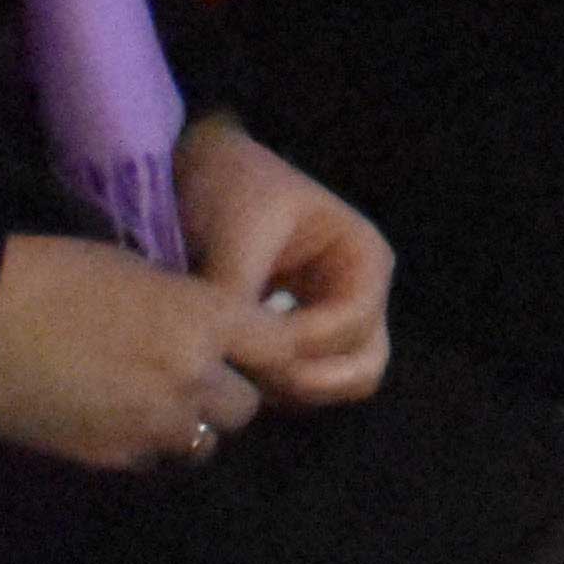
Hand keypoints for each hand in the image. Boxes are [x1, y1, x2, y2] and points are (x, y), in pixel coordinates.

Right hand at [0, 232, 272, 472]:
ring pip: (206, 441)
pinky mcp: (111, 458)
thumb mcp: (136, 271)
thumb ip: (185, 306)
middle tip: (193, 374)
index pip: (280, 346)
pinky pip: (154, 460)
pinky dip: (147, 445)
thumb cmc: (47, 274)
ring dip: (191, 424)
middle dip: (228, 391)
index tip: (253, 346)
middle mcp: (192, 377)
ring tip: (153, 401)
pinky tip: (114, 419)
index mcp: (204, 318)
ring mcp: (153, 425)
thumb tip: (206, 328)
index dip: (269, 348)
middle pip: (248, 405)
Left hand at [175, 111, 394, 408]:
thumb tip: (232, 351)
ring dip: (293, 390)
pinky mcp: (299, 339)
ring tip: (240, 379)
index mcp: (363, 259)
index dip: (305, 342)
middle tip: (253, 382)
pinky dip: (277, 386)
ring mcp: (332, 322)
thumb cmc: (231, 188)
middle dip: (312, 381)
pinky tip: (236, 373)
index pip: (353, 322)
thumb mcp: (238, 230)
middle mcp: (359, 297)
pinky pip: (305, 381)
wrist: (199, 174)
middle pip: (363, 367)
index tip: (250, 342)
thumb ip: (239, 291)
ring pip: (338, 384)